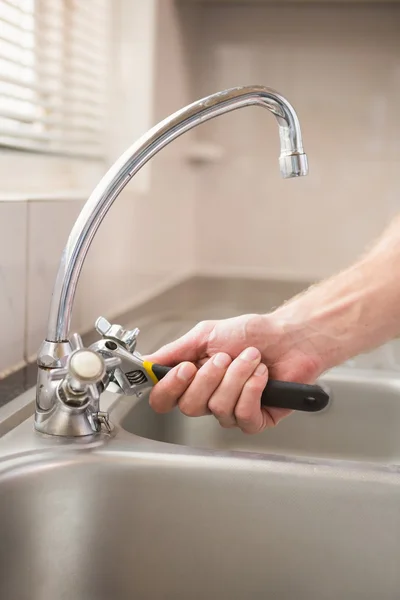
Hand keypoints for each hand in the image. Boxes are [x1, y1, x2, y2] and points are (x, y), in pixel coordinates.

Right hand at [146, 313, 322, 433]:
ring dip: (237, 377)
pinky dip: (252, 389)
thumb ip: (175, 350)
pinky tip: (262, 376)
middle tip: (225, 357)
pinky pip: (242, 415)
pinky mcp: (255, 420)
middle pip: (189, 406)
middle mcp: (209, 398)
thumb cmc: (253, 333)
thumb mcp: (207, 334)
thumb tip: (146, 362)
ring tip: (251, 359)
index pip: (164, 399)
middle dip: (210, 377)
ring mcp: (231, 411)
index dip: (169, 388)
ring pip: (218, 408)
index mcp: (193, 379)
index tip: (185, 369)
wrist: (290, 336)